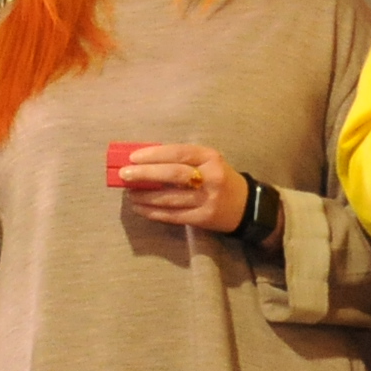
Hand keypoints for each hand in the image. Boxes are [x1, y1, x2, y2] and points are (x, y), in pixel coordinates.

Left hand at [115, 143, 247, 232]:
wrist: (245, 206)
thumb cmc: (217, 179)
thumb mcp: (207, 162)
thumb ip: (181, 160)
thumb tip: (143, 161)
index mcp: (211, 158)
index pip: (179, 152)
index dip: (154, 154)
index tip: (132, 158)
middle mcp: (211, 178)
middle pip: (173, 174)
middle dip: (145, 174)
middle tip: (124, 175)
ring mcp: (207, 200)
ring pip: (170, 198)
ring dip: (144, 196)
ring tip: (129, 194)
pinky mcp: (202, 218)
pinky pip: (172, 215)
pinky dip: (152, 212)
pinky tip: (139, 208)